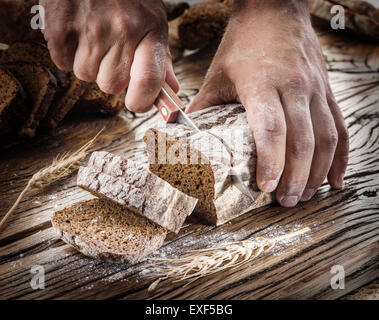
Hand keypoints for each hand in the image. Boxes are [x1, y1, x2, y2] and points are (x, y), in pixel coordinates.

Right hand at [40, 0, 178, 110]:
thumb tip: (171, 91)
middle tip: (110, 52)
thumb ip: (162, 59)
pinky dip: (68, 54)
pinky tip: (76, 32)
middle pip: (111, 86)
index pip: (149, 82)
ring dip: (88, 63)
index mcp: (151, 31)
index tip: (138, 103)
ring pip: (86, 76)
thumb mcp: (152, 20)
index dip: (142, 102)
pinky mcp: (60, 28)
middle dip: (110, 76)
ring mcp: (90, 29)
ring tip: (93, 36)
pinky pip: (63, 64)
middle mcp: (123, 31)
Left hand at [188, 0, 348, 206]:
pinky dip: (339, 155)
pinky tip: (335, 176)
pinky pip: (339, 126)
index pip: (271, 129)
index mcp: (262, 83)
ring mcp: (315, 88)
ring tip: (304, 194)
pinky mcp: (326, 90)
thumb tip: (187, 139)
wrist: (275, 9)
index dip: (271, 161)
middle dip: (295, 176)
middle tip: (285, 201)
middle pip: (302, 140)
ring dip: (317, 171)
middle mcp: (294, 87)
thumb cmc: (243, 43)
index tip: (266, 187)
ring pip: (325, 137)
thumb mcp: (217, 74)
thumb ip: (204, 108)